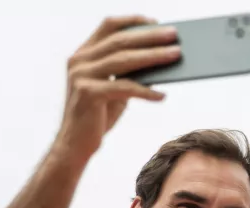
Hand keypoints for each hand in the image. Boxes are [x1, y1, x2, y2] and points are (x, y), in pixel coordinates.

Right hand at [53, 15, 180, 160]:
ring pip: (124, 60)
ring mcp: (81, 76)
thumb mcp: (112, 89)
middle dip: (150, 36)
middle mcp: (79, 61)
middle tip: (174, 35)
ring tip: (175, 55)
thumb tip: (159, 60)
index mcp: (82, 54)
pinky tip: (162, 95)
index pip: (108, 26)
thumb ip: (127, 73)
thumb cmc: (97, 116)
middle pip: (120, 40)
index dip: (132, 21)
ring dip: (154, 56)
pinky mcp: (88, 94)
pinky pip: (125, 88)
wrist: (74, 145)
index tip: (156, 21)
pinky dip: (146, 91)